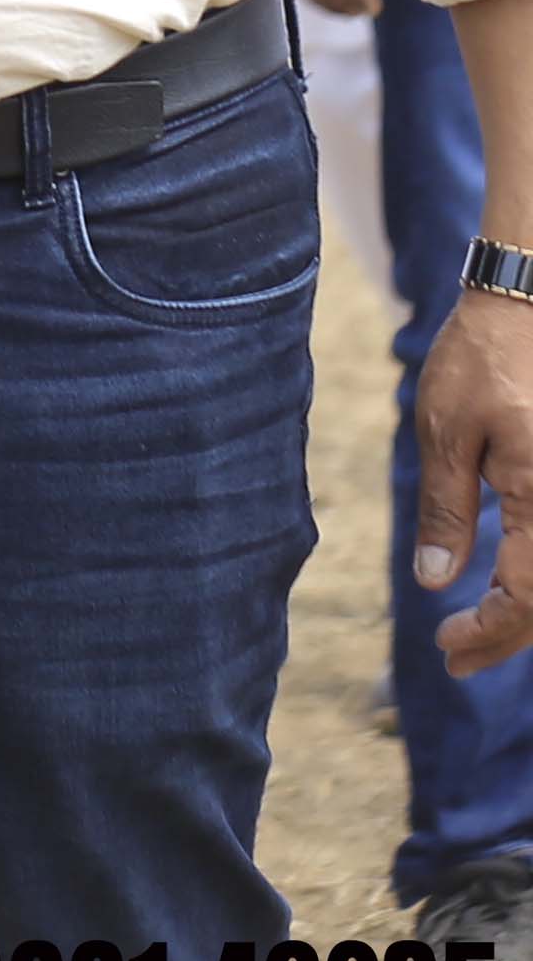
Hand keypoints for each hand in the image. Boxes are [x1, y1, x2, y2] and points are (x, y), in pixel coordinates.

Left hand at [431, 289, 532, 672]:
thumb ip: (446, 511)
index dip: (489, 633)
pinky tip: (513, 585)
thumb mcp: (445, 432)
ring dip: (532, 613)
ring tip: (484, 631)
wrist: (532, 302)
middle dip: (511, 637)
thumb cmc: (483, 359)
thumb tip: (438, 582)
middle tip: (459, 658)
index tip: (446, 645)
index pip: (527, 599)